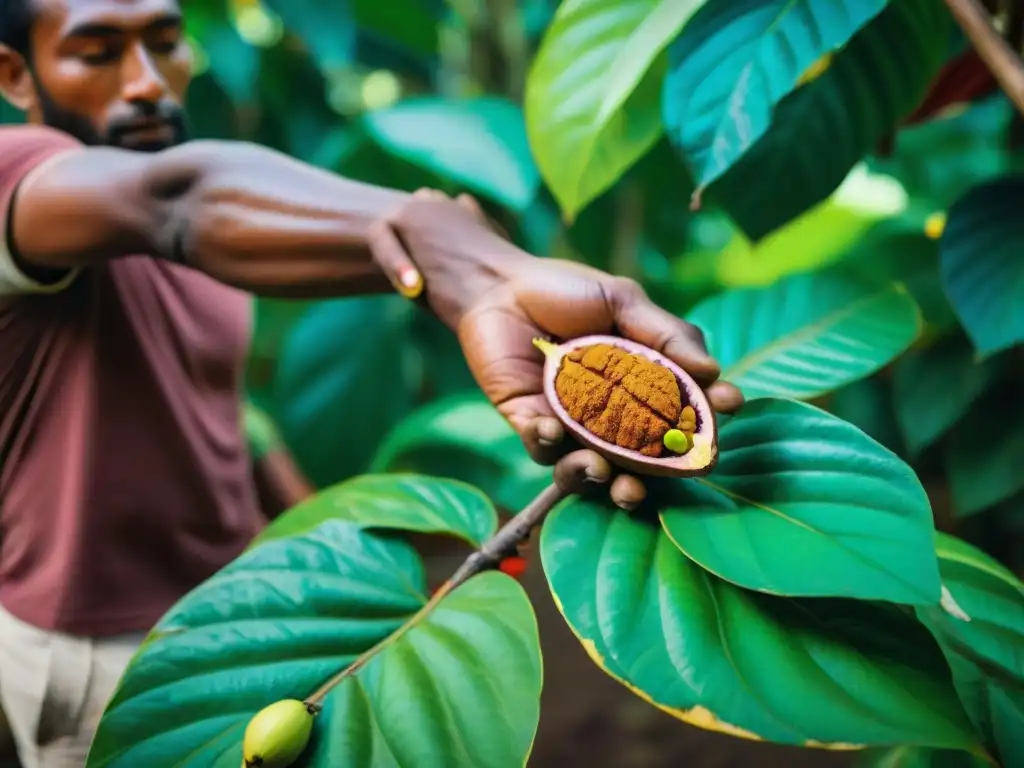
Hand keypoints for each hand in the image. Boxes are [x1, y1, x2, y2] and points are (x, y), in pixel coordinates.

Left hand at [371, 191, 744, 509]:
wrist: (502, 285)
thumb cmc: (569, 290)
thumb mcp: (624, 302)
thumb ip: (666, 335)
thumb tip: (713, 370)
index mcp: (644, 388)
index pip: (682, 416)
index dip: (704, 422)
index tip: (726, 411)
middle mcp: (612, 416)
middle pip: (637, 463)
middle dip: (647, 482)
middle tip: (650, 484)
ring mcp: (571, 425)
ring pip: (588, 468)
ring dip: (595, 477)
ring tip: (599, 470)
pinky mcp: (531, 423)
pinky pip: (542, 447)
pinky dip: (548, 443)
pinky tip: (550, 430)